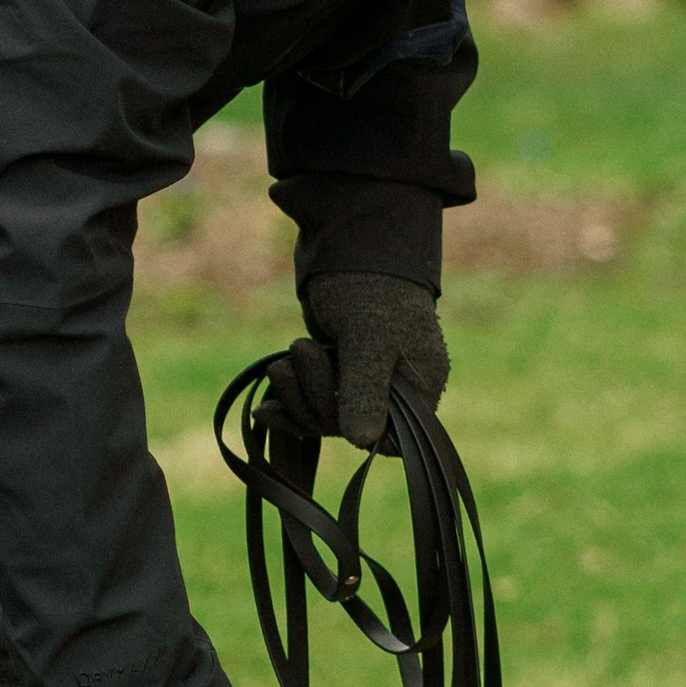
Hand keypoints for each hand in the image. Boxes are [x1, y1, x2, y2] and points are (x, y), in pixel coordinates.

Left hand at [263, 273, 448, 451]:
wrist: (348, 244)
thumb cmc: (369, 286)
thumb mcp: (368, 337)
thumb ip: (365, 390)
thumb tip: (362, 442)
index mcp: (421, 385)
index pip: (390, 438)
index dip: (354, 426)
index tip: (332, 399)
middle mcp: (396, 392)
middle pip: (350, 429)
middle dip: (316, 398)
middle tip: (300, 350)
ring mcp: (364, 385)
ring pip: (325, 418)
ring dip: (297, 396)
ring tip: (280, 364)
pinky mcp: (336, 377)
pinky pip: (311, 408)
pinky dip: (289, 405)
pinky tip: (264, 408)